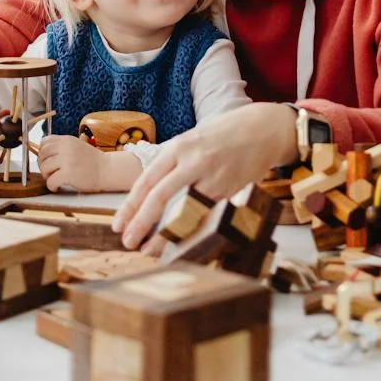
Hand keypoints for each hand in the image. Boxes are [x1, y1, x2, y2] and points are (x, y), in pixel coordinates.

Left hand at [36, 134, 120, 193]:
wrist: (107, 170)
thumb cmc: (92, 161)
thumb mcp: (77, 146)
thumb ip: (62, 147)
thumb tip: (43, 153)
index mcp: (67, 140)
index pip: (44, 142)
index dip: (42, 153)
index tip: (47, 161)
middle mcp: (66, 147)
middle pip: (41, 155)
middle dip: (42, 165)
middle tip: (50, 173)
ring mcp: (67, 160)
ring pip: (44, 168)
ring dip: (47, 176)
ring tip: (55, 179)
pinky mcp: (68, 174)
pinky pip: (50, 181)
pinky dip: (52, 186)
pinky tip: (58, 187)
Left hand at [112, 102, 296, 249]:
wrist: (262, 129)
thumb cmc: (223, 135)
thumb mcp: (191, 141)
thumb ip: (172, 164)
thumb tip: (147, 196)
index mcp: (179, 147)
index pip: (148, 180)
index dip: (131, 206)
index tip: (119, 225)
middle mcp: (195, 161)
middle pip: (161, 197)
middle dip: (141, 223)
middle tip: (128, 242)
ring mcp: (214, 177)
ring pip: (184, 212)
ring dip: (165, 235)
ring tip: (150, 251)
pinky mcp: (231, 192)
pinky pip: (206, 217)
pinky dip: (191, 233)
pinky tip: (181, 244)